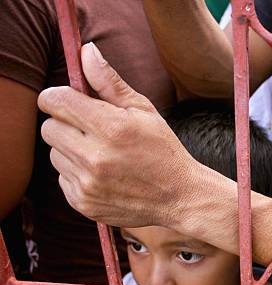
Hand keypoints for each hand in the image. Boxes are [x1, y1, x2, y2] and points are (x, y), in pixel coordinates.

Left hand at [37, 42, 202, 227]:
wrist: (180, 197)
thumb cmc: (163, 150)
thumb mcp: (144, 111)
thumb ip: (109, 82)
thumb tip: (86, 51)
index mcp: (112, 128)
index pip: (55, 101)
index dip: (58, 97)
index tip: (70, 101)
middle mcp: (96, 157)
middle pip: (49, 128)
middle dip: (66, 124)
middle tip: (93, 131)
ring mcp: (88, 183)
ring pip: (54, 154)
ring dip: (72, 151)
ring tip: (103, 155)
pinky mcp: (83, 203)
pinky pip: (62, 178)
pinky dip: (77, 174)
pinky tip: (104, 175)